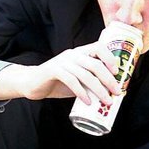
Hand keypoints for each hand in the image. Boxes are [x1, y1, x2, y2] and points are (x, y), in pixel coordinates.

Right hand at [5, 41, 119, 103]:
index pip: (98, 47)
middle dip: (109, 79)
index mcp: (79, 53)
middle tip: (117, 92)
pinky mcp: (53, 70)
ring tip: (106, 101)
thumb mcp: (76, 80)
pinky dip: (81, 92)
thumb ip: (89, 82)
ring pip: (85, 74)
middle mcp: (72, 54)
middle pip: (95, 64)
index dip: (110, 57)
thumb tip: (110, 92)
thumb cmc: (56, 83)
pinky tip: (88, 102)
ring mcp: (62, 62)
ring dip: (98, 90)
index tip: (117, 71)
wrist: (32, 84)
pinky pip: (71, 81)